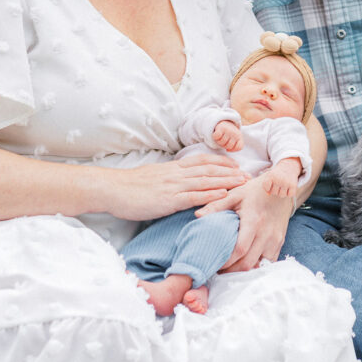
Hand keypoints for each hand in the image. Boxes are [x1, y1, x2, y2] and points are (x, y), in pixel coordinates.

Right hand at [110, 154, 247, 220]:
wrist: (112, 189)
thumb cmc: (129, 187)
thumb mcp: (153, 178)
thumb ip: (168, 179)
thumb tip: (178, 184)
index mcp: (173, 168)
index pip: (202, 160)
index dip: (221, 162)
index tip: (236, 165)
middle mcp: (176, 174)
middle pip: (210, 169)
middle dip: (231, 172)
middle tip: (249, 176)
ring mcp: (173, 186)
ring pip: (206, 181)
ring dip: (227, 182)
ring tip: (244, 184)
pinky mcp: (168, 200)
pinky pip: (193, 196)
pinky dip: (210, 195)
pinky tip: (223, 195)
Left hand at [195, 175, 292, 270]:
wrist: (281, 188)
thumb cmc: (255, 191)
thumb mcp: (235, 194)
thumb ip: (216, 205)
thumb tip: (197, 215)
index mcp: (253, 221)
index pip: (240, 249)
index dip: (226, 261)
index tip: (214, 263)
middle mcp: (266, 233)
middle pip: (248, 262)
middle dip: (232, 271)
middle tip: (218, 271)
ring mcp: (275, 239)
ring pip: (259, 265)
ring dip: (244, 270)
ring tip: (230, 269)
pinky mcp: (280, 242)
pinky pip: (268, 262)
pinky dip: (256, 266)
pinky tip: (245, 263)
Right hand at [212, 119, 242, 151]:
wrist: (225, 122)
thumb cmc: (229, 134)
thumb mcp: (235, 139)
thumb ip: (234, 147)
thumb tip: (228, 150)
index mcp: (239, 136)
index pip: (239, 147)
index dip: (233, 150)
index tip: (229, 148)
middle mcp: (235, 133)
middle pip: (229, 146)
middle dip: (225, 146)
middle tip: (223, 141)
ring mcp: (228, 130)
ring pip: (222, 142)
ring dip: (219, 142)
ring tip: (220, 138)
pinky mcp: (221, 128)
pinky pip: (217, 136)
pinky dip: (215, 137)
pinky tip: (216, 135)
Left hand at [260, 156, 300, 197]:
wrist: (289, 166)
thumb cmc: (277, 174)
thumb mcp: (270, 176)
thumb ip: (266, 185)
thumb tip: (268, 194)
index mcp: (271, 175)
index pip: (266, 188)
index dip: (268, 188)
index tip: (271, 183)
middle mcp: (279, 179)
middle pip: (274, 193)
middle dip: (275, 190)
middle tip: (278, 184)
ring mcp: (286, 182)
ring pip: (281, 195)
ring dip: (282, 192)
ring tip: (283, 186)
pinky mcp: (293, 185)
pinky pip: (289, 195)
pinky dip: (289, 193)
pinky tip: (288, 187)